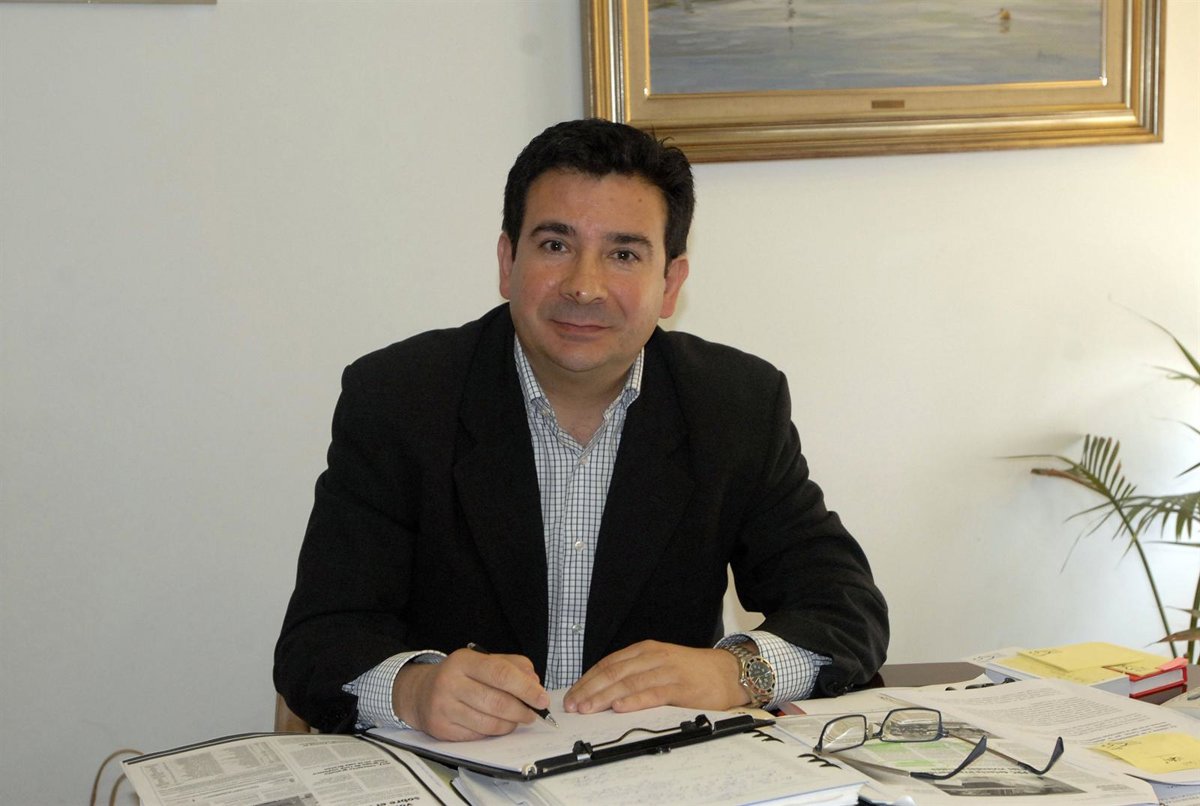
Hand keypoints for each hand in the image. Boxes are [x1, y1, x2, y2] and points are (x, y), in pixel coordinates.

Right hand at [392, 648, 549, 740]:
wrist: (420, 692)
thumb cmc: (460, 675)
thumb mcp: (483, 661)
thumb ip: (512, 666)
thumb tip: (534, 683)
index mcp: (464, 661)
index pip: (501, 674)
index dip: (526, 688)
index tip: (542, 698)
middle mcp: (450, 682)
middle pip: (497, 702)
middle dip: (522, 710)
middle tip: (533, 713)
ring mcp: (443, 707)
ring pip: (489, 723)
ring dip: (510, 724)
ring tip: (517, 719)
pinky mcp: (441, 729)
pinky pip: (478, 736)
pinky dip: (493, 733)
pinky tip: (497, 725)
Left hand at [563, 640, 748, 714]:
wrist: (728, 672)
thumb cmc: (691, 672)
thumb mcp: (659, 665)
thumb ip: (635, 674)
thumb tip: (603, 692)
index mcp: (644, 651)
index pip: (608, 664)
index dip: (587, 680)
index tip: (572, 695)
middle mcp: (653, 657)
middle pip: (614, 673)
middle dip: (590, 690)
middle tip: (573, 705)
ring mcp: (666, 671)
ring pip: (629, 683)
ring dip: (604, 697)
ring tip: (588, 709)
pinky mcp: (681, 687)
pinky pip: (653, 693)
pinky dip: (634, 701)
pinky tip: (619, 708)